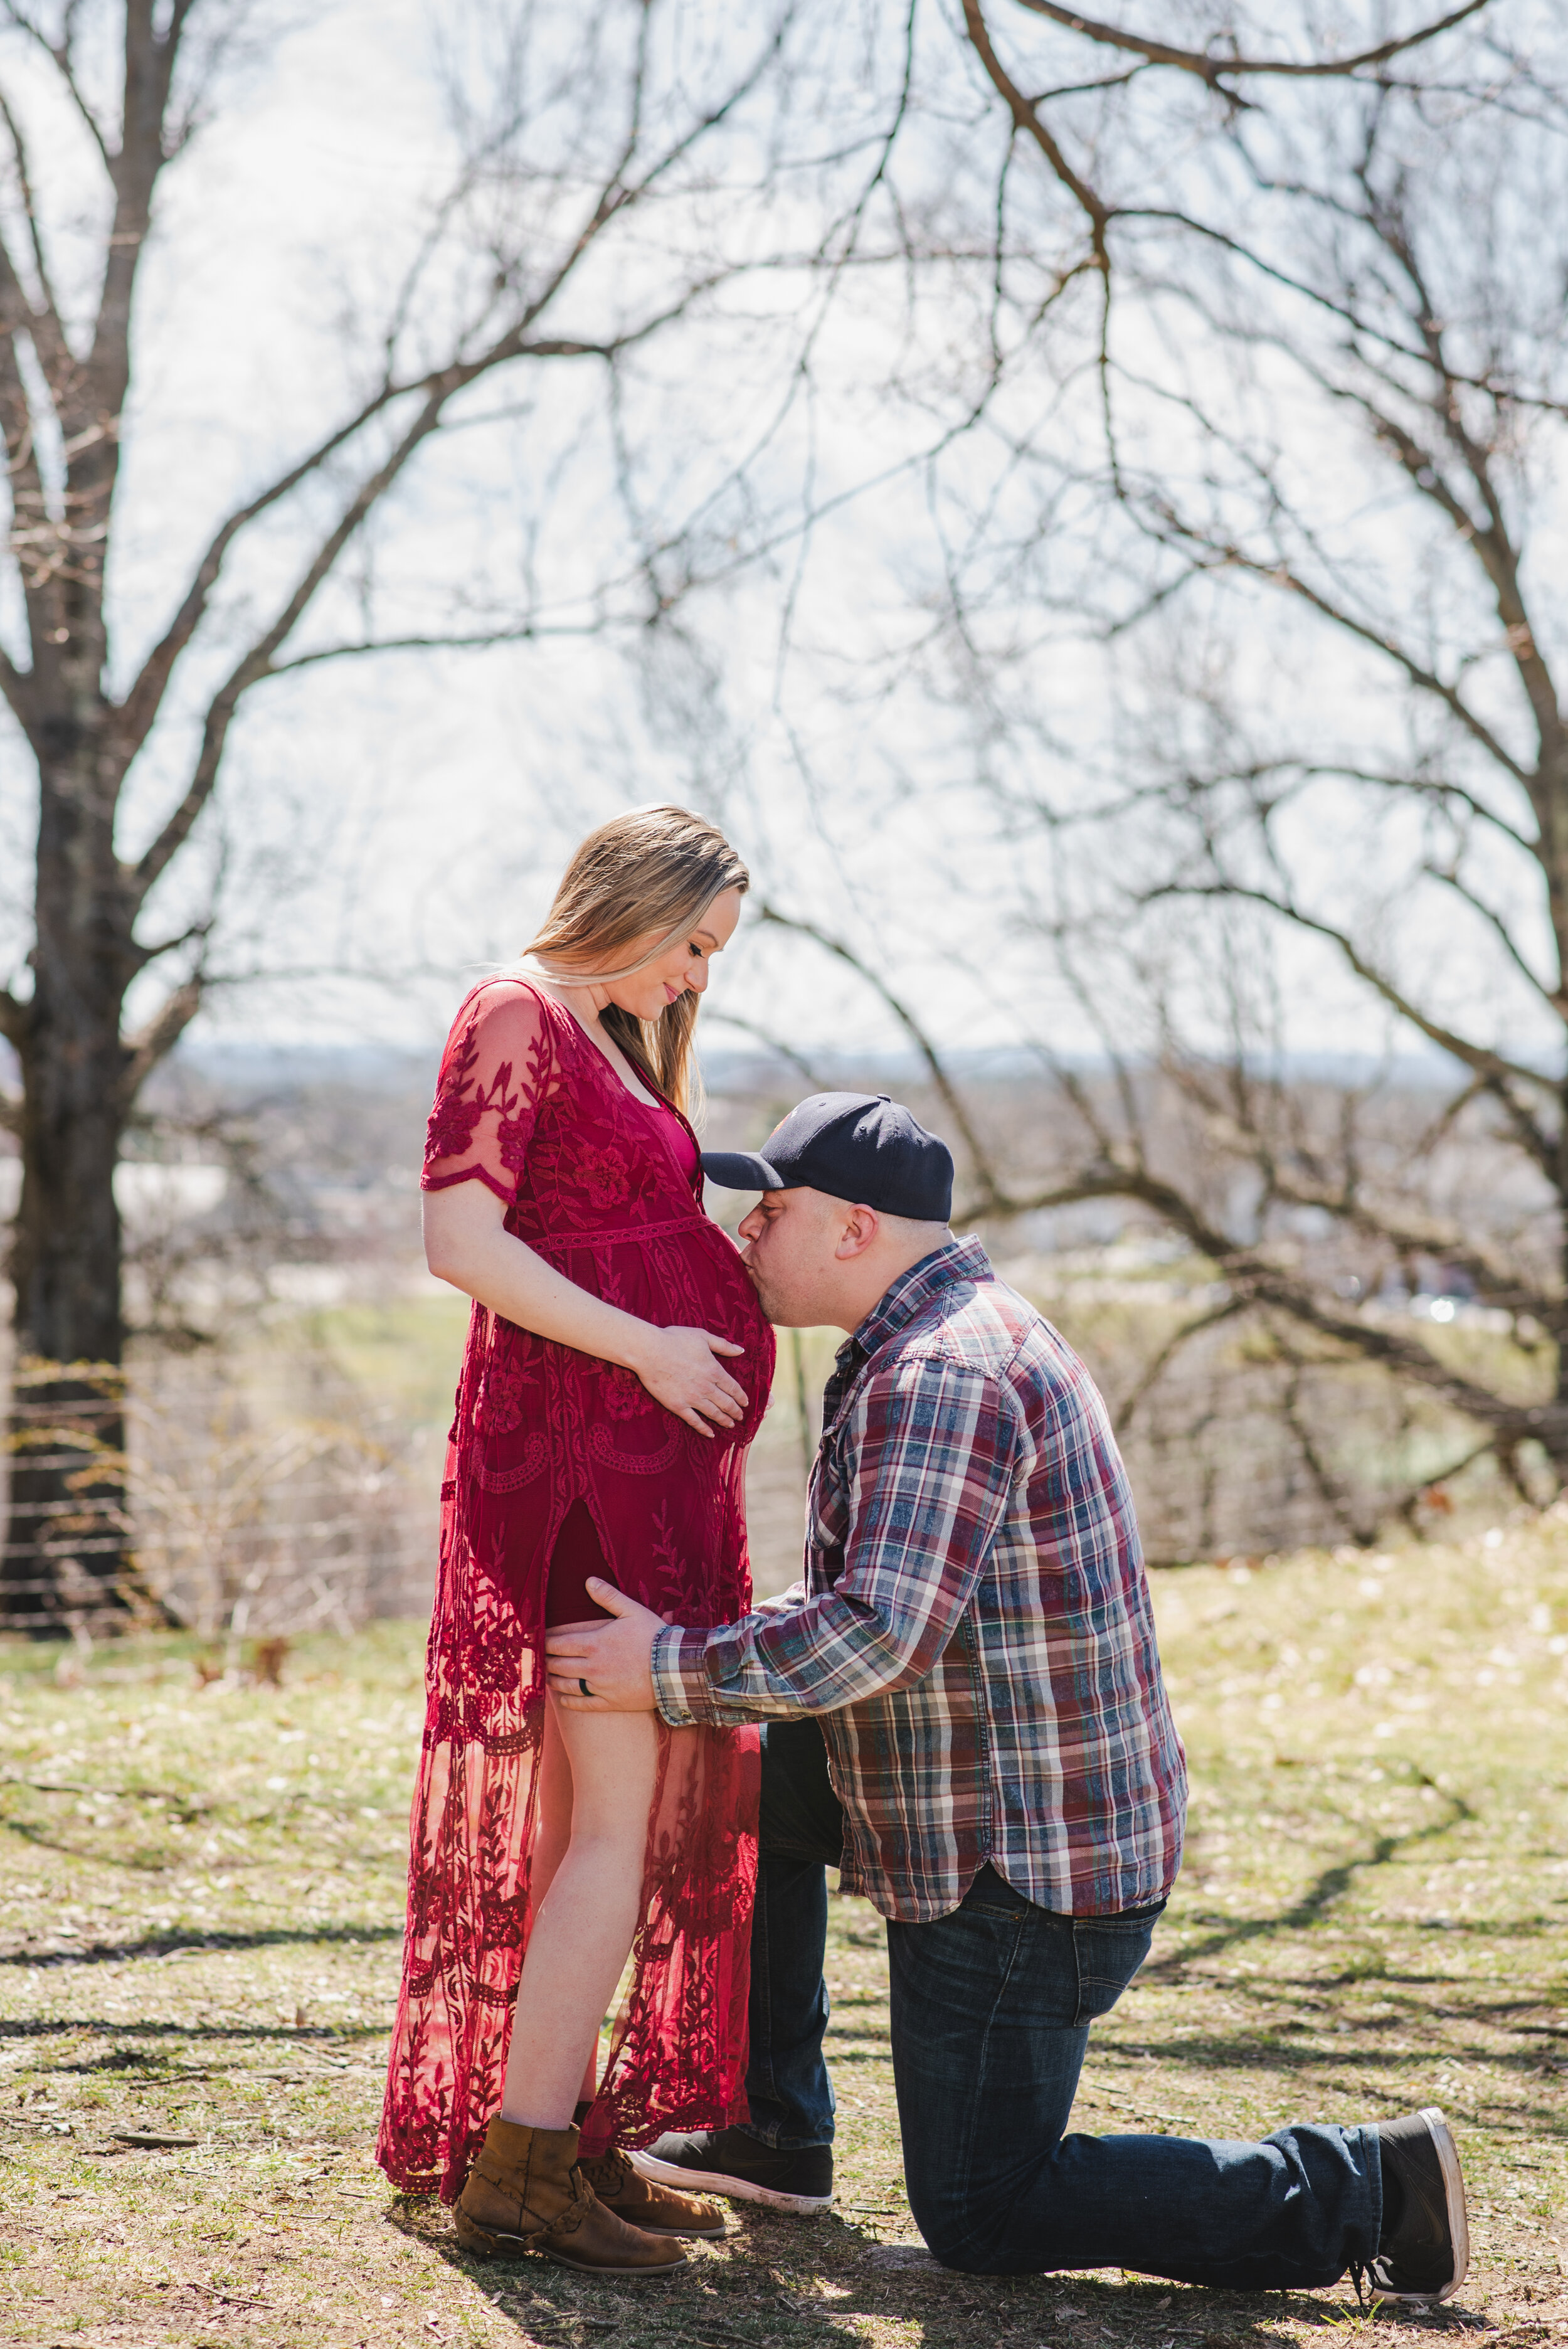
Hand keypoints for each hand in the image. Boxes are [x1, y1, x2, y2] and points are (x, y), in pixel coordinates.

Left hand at [547, 1582, 667, 1711]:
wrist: (674, 1668)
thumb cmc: (653, 1636)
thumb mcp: (632, 1611)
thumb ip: (608, 1596)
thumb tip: (589, 1581)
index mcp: (594, 1643)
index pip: (559, 1644)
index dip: (546, 1642)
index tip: (539, 1640)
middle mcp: (592, 1667)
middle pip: (559, 1665)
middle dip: (547, 1661)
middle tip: (541, 1659)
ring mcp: (600, 1687)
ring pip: (567, 1686)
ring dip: (554, 1681)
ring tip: (548, 1677)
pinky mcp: (610, 1702)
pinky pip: (583, 1705)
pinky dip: (569, 1702)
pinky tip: (563, 1699)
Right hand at [630, 1325, 747, 1437]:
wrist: (649, 1351)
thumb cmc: (674, 1340)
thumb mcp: (702, 1336)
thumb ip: (723, 1345)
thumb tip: (741, 1350)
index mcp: (714, 1371)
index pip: (733, 1388)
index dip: (741, 1397)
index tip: (745, 1403)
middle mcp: (706, 1387)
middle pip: (726, 1403)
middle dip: (735, 1411)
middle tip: (740, 1417)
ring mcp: (692, 1398)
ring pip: (713, 1413)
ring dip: (724, 1420)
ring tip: (730, 1425)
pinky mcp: (678, 1406)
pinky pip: (694, 1421)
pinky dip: (703, 1429)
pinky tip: (710, 1434)